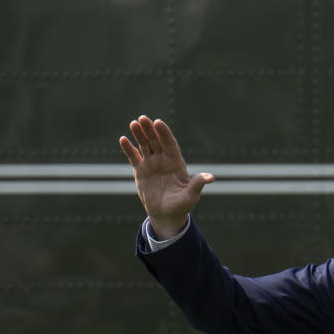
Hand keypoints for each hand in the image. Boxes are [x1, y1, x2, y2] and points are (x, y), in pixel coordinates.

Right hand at [119, 115, 213, 238]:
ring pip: (145, 145)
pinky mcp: (141, 171)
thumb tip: (210, 177)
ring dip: (139, 135)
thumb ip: (197, 184)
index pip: (170, 144)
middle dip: (150, 130)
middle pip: (156, 141)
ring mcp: (152, 164)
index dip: (164, 133)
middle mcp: (164, 160)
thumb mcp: (191, 195)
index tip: (158, 122)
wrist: (167, 214)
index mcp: (176, 163)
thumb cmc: (182, 205)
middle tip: (143, 118)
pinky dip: (128, 149)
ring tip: (133, 123)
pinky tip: (123, 139)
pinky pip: (134, 157)